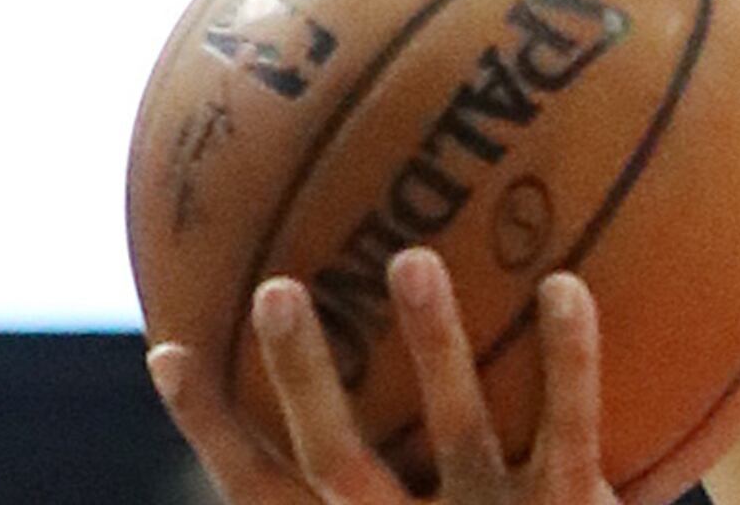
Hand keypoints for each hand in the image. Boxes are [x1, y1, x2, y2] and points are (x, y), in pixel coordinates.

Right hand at [149, 251, 617, 504]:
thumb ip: (396, 465)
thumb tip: (357, 361)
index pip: (262, 489)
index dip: (210, 426)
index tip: (168, 347)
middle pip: (337, 457)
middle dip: (301, 376)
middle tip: (276, 287)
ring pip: (457, 428)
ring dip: (433, 344)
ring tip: (412, 258)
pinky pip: (571, 427)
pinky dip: (568, 358)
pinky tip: (563, 283)